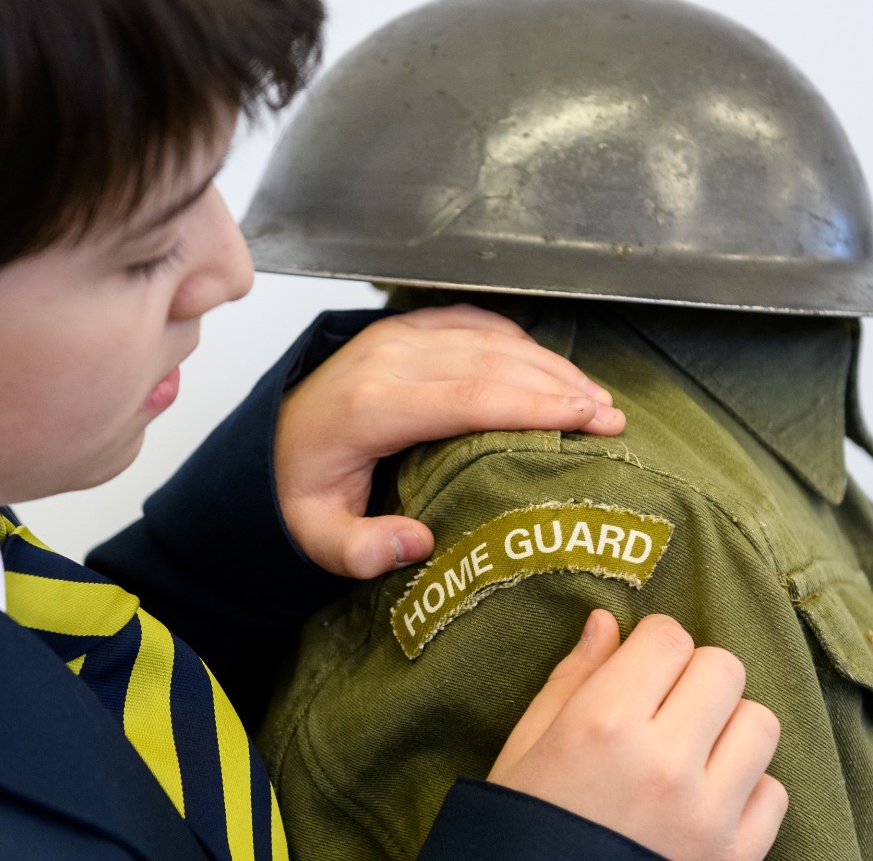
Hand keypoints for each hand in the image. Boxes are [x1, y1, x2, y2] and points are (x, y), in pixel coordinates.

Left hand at [275, 304, 625, 577]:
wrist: (261, 455)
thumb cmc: (296, 496)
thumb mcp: (317, 539)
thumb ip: (361, 550)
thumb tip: (417, 544)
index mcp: (371, 406)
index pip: (471, 396)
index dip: (536, 405)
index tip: (590, 420)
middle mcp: (384, 360)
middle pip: (490, 362)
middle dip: (559, 386)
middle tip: (612, 416)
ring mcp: (391, 339)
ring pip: (486, 338)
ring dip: (546, 363)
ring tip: (595, 396)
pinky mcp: (397, 332)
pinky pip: (467, 323)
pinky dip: (515, 341)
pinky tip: (548, 365)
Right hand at [488, 611, 786, 860]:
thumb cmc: (524, 826)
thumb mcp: (526, 748)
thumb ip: (571, 680)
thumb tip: (605, 622)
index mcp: (601, 724)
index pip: (669, 639)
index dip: (654, 644)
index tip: (641, 665)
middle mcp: (662, 762)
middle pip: (723, 669)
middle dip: (694, 677)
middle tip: (666, 705)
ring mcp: (706, 813)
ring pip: (759, 724)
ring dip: (728, 728)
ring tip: (692, 751)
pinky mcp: (735, 857)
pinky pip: (774, 792)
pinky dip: (746, 791)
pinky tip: (706, 800)